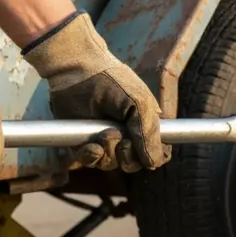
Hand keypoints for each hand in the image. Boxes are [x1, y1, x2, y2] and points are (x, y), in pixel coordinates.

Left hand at [23, 11, 168, 172]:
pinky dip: (92, 157)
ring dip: (109, 152)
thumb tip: (154, 163)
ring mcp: (104, 141)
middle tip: (122, 140)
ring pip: (112, 164)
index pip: (158, 152)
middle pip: (134, 164)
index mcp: (145, 125)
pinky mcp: (82, 142)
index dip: (155, 156)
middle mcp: (126, 136)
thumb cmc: (112, 82)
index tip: (148, 150)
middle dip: (129, 156)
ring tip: (104, 132)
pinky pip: (91, 162)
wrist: (77, 71)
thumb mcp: (140, 104)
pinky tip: (92, 145)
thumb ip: (150, 134)